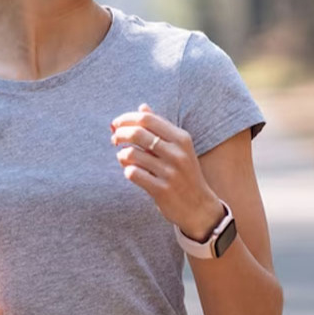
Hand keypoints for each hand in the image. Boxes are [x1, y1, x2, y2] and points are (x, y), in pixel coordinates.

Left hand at [110, 102, 224, 240]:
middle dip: (120, 134)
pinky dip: (127, 170)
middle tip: (114, 139)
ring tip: (123, 157)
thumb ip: (160, 126)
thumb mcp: (179, 147)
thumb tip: (142, 107)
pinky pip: (133, 174)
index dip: (126, 119)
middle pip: (138, 133)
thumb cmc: (184, 173)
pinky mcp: (161, 190)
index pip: (147, 119)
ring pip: (132, 154)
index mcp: (181, 138)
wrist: (199, 207)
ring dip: (122, 154)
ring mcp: (170, 172)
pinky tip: (131, 172)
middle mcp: (177, 153)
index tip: (116, 124)